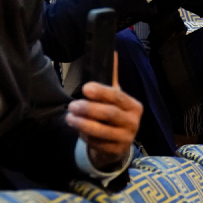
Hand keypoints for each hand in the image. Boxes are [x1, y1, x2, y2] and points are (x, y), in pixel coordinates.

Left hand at [67, 53, 141, 171]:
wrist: (118, 143)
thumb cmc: (114, 115)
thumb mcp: (115, 97)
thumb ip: (112, 77)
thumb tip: (112, 51)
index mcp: (133, 106)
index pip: (117, 97)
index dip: (101, 92)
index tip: (85, 88)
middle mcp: (133, 122)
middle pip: (110, 114)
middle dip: (89, 109)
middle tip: (71, 105)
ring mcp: (126, 138)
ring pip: (103, 131)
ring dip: (83, 124)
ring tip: (69, 118)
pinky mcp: (116, 151)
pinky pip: (98, 144)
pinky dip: (86, 137)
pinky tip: (78, 131)